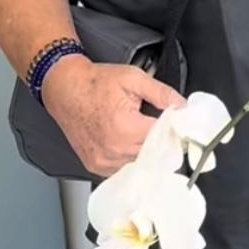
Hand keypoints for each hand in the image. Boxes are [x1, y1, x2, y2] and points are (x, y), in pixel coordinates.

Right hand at [41, 55, 185, 176]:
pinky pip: (121, 169)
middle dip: (160, 140)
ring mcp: (103, 162)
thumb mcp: (133, 78)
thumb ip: (162, 93)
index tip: (177, 123)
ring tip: (141, 131)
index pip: (162, 138)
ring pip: (138, 164)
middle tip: (161, 125)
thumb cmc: (96, 82)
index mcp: (125, 127)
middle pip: (152, 153)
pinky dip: (129, 158)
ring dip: (145, 151)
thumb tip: (183, 105)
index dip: (173, 129)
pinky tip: (128, 141)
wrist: (65, 88)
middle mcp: (113, 149)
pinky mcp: (95, 166)